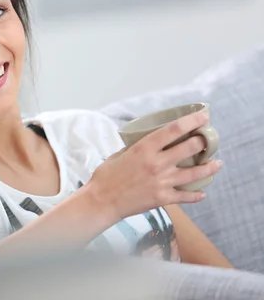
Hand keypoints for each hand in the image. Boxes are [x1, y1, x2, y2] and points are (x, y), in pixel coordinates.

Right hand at [86, 112, 221, 219]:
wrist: (102, 201)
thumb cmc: (106, 176)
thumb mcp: (119, 154)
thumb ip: (137, 149)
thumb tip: (149, 145)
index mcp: (144, 148)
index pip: (174, 129)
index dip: (192, 121)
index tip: (203, 117)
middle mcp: (157, 163)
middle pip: (190, 148)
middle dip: (203, 142)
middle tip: (208, 140)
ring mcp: (162, 181)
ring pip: (195, 173)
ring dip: (209, 167)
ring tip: (217, 163)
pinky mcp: (163, 198)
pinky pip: (186, 196)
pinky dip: (196, 194)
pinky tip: (202, 193)